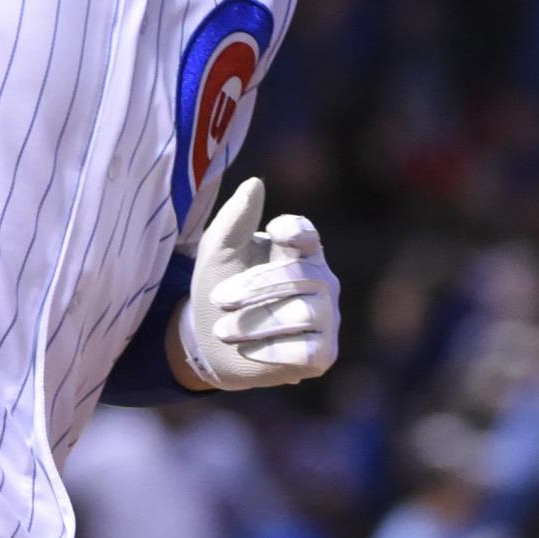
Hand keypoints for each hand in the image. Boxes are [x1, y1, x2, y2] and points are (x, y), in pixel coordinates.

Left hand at [177, 178, 340, 390]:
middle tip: (219, 299)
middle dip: (256, 287)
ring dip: (254, 323)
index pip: (307, 234)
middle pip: (300, 277)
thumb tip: (256, 183)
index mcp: (299, 250)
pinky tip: (246, 350)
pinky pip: (306, 350)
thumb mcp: (217, 253)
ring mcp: (328, 318)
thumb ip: (235, 219)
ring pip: (301, 314)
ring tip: (222, 330)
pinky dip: (270, 350)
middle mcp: (322, 281)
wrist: (210, 346)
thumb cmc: (219, 288)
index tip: (276, 233)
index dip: (296, 231)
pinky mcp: (324, 354)